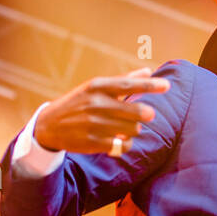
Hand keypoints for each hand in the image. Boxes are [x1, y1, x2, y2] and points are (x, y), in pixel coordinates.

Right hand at [34, 67, 170, 153]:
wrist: (49, 125)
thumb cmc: (79, 103)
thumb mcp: (95, 88)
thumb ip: (124, 80)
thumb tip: (149, 70)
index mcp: (97, 87)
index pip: (129, 85)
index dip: (150, 85)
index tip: (167, 85)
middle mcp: (96, 104)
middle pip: (137, 112)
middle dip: (146, 114)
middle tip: (148, 115)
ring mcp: (94, 124)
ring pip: (133, 130)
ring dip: (133, 130)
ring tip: (124, 128)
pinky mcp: (93, 142)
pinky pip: (123, 145)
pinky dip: (125, 144)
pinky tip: (119, 141)